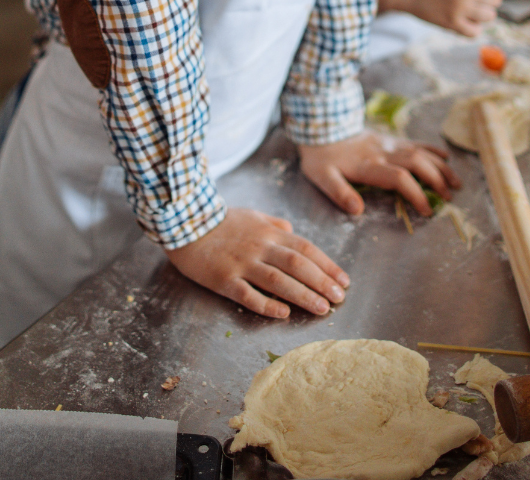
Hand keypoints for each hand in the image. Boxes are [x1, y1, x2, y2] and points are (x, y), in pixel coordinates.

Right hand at [165, 206, 348, 318]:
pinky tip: (283, 314)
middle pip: (297, 265)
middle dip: (322, 282)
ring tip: (322, 309)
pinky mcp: (223, 279)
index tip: (343, 280)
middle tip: (340, 298)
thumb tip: (292, 231)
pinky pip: (248, 294)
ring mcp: (242, 263)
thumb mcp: (253, 215)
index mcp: (270, 232)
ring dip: (303, 295)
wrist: (185, 222)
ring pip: (278, 280)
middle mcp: (261, 247)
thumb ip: (275, 224)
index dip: (327, 265)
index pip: (306, 248)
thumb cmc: (222, 221)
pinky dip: (267, 304)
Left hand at [300, 131, 460, 217]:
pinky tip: (445, 157)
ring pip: (421, 152)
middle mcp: (384, 153)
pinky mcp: (389, 139)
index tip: (427, 211)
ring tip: (455, 183)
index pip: (399, 178)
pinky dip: (432, 149)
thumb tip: (358, 210)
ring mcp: (389, 144)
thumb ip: (339, 192)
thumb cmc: (321, 157)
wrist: (321, 127)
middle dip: (436, 180)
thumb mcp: (322, 177)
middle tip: (449, 198)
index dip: (416, 194)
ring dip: (440, 167)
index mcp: (369, 165)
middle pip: (417, 163)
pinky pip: (415, 142)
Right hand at [407, 0, 502, 35]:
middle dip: (488, 2)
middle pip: (495, 0)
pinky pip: (475, 32)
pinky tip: (465, 24)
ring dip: (482, 15)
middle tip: (476, 3)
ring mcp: (460, 7)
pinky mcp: (451, 23)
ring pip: (489, 16)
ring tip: (470, 13)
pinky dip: (473, 29)